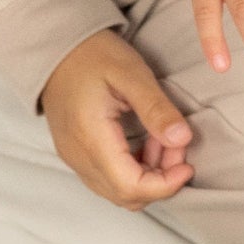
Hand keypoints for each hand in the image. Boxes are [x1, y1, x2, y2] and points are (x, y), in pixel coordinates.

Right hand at [41, 28, 193, 207]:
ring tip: (163, 138)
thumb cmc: (94, 55)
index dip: (164, 185)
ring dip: (149, 175)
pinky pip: (108, 179)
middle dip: (161, 180)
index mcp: (90, 137)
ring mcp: (74, 159)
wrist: (56, 48)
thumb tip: (182, 139)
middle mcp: (78, 156)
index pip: (129, 187)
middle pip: (125, 196)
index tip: (187, 164)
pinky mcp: (77, 155)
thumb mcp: (131, 73)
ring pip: (117, 191)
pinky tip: (147, 142)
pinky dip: (134, 169)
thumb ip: (156, 108)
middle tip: (178, 145)